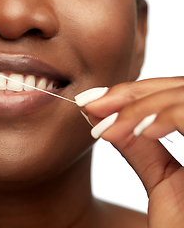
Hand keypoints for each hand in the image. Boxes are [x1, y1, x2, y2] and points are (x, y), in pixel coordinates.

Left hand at [77, 77, 183, 226]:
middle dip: (132, 93)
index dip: (135, 93)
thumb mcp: (162, 181)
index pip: (176, 96)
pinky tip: (141, 131)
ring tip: (109, 127)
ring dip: (141, 106)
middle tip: (93, 103)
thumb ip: (139, 146)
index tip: (94, 101)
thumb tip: (101, 114)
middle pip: (181, 87)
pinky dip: (168, 116)